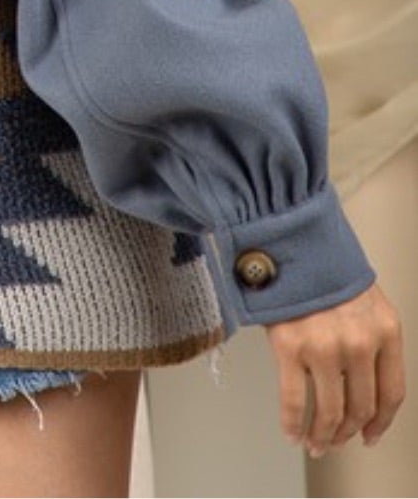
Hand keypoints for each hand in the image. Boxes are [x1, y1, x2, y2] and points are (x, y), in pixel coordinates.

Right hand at [265, 280, 404, 456]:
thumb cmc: (324, 267)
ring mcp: (324, 346)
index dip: (381, 423)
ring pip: (329, 411)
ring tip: (315, 443)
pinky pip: (293, 399)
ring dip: (322, 435)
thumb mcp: (365, 300)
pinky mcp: (290, 346)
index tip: (369, 436)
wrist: (289, 238)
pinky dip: (292, 423)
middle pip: (360, 407)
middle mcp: (359, 343)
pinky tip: (292, 431)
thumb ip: (371, 340)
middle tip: (337, 442)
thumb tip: (360, 386)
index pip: (392, 393)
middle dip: (347, 432)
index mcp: (386, 330)